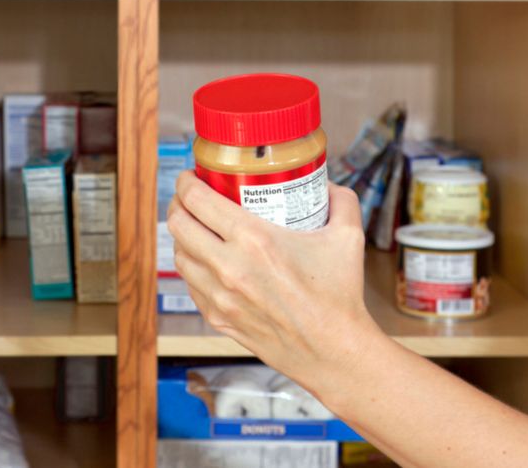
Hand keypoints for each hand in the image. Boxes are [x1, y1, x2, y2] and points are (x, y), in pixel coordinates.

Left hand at [167, 172, 376, 400]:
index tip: (192, 176)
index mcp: (254, 241)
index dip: (187, 182)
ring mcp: (220, 297)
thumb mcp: (348, 237)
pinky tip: (206, 260)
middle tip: (189, 196)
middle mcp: (229, 267)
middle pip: (178, 225)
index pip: (198, 200)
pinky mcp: (219, 319)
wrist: (333, 352)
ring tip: (195, 226)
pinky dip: (193, 267)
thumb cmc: (339, 297)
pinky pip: (192, 285)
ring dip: (182, 236)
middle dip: (178, 203)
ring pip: (180, 256)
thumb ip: (341, 200)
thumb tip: (326, 186)